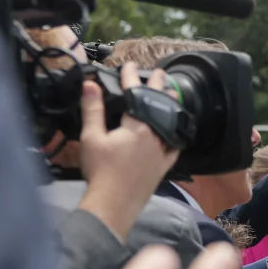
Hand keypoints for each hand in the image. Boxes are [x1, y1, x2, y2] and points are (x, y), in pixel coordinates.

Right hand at [75, 62, 179, 239]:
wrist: (114, 203)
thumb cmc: (100, 171)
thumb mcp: (91, 137)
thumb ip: (93, 109)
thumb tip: (90, 85)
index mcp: (137, 127)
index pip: (135, 96)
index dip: (131, 78)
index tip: (129, 65)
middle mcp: (155, 137)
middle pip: (159, 106)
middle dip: (158, 87)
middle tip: (160, 74)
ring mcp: (162, 152)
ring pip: (171, 124)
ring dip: (170, 108)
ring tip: (172, 96)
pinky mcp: (164, 166)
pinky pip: (176, 146)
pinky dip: (176, 135)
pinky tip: (177, 132)